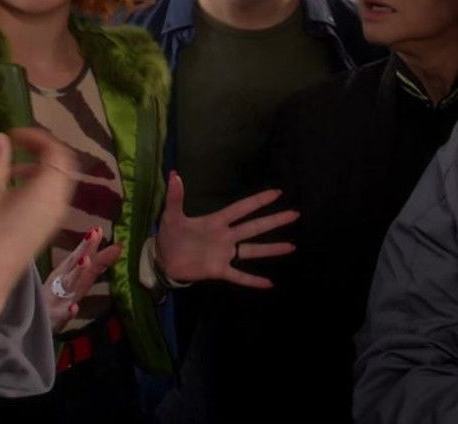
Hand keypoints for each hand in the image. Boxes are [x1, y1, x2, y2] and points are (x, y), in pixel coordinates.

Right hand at [0, 129, 77, 320]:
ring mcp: (59, 213)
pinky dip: (42, 183)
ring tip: (12, 172)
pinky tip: (17, 191)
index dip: (36, 137)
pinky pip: (56, 194)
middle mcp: (60, 199)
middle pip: (63, 162)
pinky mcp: (52, 223)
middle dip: (42, 150)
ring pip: (60, 179)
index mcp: (47, 189)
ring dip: (41, 167)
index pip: (55, 151)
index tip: (14, 135)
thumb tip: (0, 137)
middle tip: (18, 146)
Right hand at [44, 227, 122, 331]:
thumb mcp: (77, 281)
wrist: (35, 323)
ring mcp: (57, 299)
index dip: (90, 244)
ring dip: (77, 272)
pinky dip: (67, 312)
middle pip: (75, 263)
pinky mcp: (53, 318)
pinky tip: (73, 308)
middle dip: (85, 249)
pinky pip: (61, 315)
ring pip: (68, 284)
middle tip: (94, 234)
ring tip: (86, 260)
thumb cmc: (58, 298)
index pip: (81, 256)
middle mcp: (63, 282)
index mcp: (68, 273)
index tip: (98, 229)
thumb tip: (117, 249)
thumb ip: (96, 266)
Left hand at [155, 170, 298, 287]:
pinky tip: (269, 283)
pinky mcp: (218, 271)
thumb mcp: (170, 215)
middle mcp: (225, 236)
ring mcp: (224, 254)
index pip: (241, 209)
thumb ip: (175, 197)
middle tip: (294, 214)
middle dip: (274, 221)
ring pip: (252, 250)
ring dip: (271, 249)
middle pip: (254, 227)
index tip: (277, 193)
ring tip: (291, 246)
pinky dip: (253, 280)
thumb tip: (174, 174)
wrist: (162, 259)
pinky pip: (239, 276)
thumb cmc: (169, 235)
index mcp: (216, 221)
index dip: (258, 201)